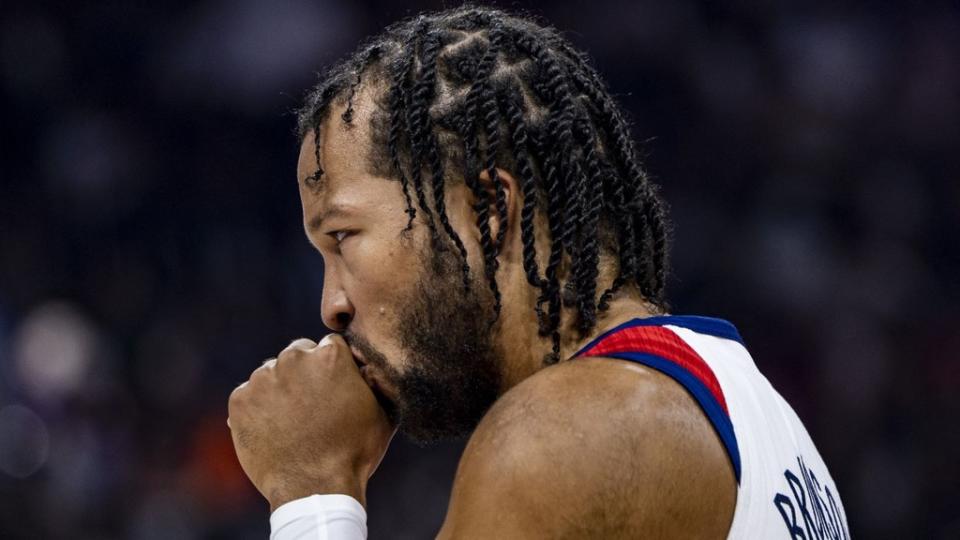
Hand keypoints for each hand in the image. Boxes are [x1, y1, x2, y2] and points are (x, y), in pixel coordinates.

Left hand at [227, 334, 395, 510]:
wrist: (314, 489)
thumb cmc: (354, 452)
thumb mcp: (382, 413)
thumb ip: (374, 381)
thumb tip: (369, 367)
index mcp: (330, 355)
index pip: (329, 346)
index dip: (333, 368)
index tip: (333, 388)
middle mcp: (294, 359)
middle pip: (298, 354)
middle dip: (304, 373)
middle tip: (311, 406)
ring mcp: (263, 378)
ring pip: (270, 374)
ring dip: (279, 390)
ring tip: (291, 423)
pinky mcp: (239, 400)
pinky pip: (248, 396)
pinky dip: (256, 409)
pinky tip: (273, 431)